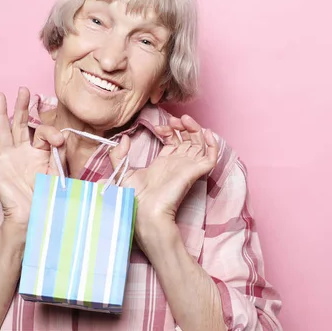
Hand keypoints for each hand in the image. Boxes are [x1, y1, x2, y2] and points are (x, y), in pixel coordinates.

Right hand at [0, 88, 64, 227]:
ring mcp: (7, 159)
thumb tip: (65, 136)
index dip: (50, 132)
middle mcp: (22, 153)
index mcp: (39, 153)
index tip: (59, 139)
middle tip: (23, 89)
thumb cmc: (50, 197)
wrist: (36, 217)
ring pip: (2, 131)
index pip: (41, 132)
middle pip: (19, 124)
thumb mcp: (59, 173)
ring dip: (0, 113)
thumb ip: (62, 154)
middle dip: (21, 106)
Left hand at [109, 115, 218, 250]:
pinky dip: (213, 144)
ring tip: (186, 121)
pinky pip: (211, 157)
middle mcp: (177, 164)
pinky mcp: (195, 172)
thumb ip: (118, 154)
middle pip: (188, 140)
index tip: (159, 127)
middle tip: (174, 120)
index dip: (169, 130)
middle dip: (183, 126)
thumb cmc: (134, 198)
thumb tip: (123, 138)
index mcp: (163, 163)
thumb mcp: (121, 171)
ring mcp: (187, 167)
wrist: (144, 211)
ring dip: (196, 129)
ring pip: (200, 144)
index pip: (173, 141)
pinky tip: (206, 132)